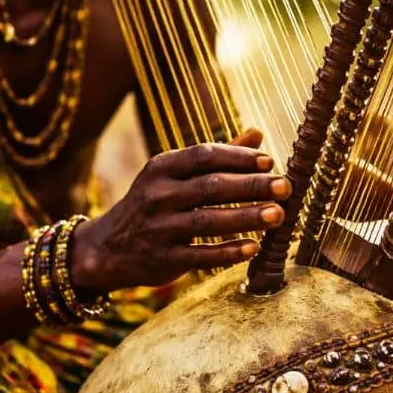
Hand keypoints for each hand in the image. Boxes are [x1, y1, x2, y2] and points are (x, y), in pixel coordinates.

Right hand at [69, 130, 290, 292]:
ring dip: (247, 217)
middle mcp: (157, 195)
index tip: (270, 162)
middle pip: (212, 187)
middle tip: (285, 188)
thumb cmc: (152, 204)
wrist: (107, 248)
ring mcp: (158, 228)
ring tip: (278, 216)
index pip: (204, 155)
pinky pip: (200, 255)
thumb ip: (216, 156)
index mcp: (161, 168)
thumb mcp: (173, 175)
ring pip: (208, 221)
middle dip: (252, 186)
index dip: (239, 157)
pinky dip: (228, 252)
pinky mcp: (162, 258)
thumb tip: (257, 133)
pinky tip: (253, 247)